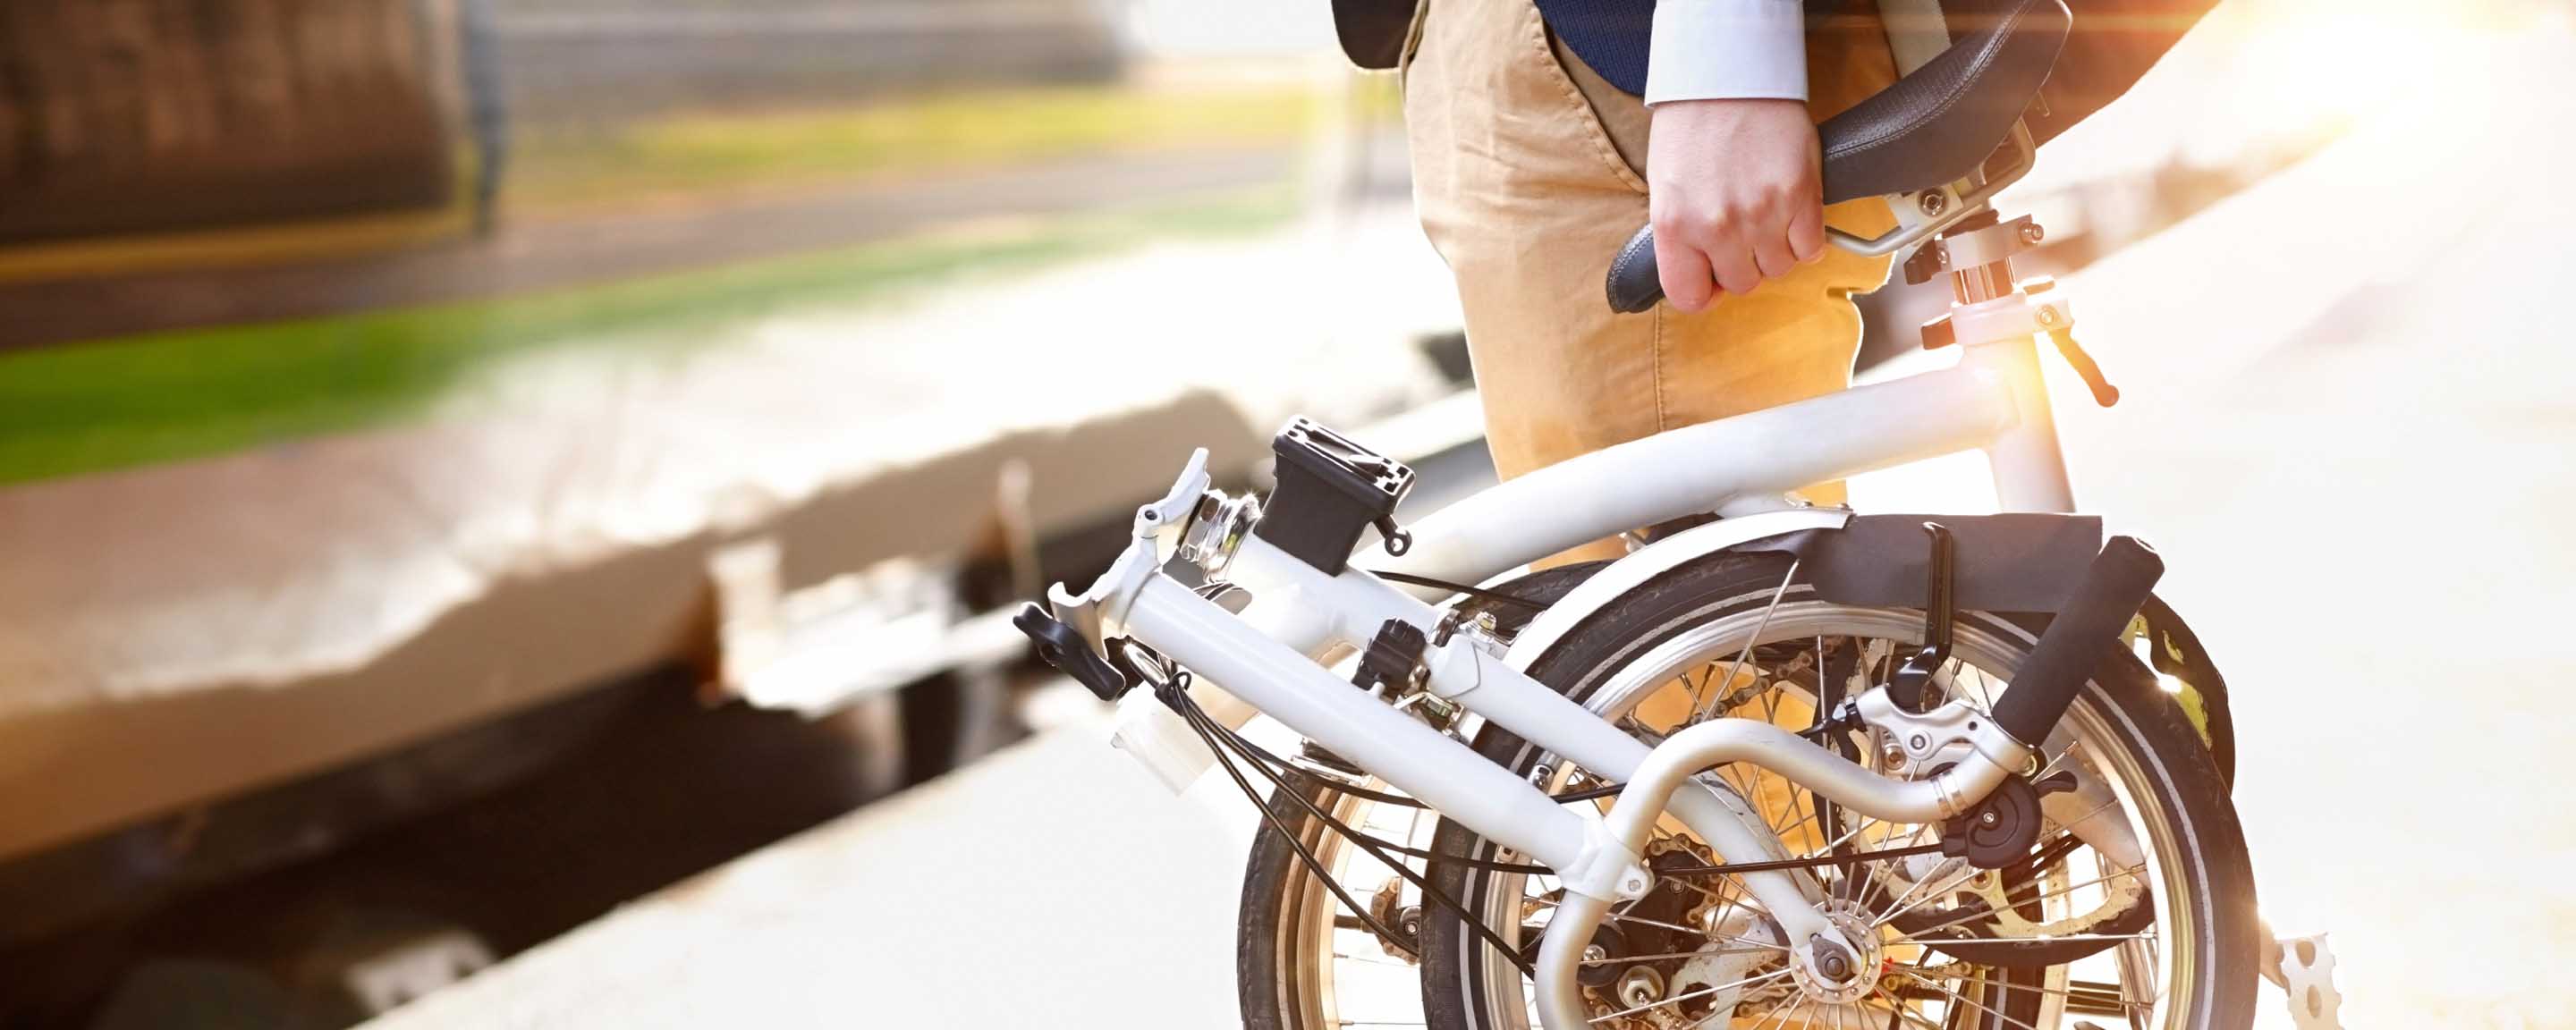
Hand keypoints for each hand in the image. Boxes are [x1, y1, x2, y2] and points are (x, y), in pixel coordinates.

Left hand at [1645, 98, 1825, 311]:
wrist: (1728, 75)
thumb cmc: (1692, 124)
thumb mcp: (1665, 185)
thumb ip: (1680, 235)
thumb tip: (1701, 271)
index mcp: (1674, 225)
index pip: (1689, 296)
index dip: (1704, 292)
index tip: (1712, 280)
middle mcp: (1717, 226)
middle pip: (1743, 283)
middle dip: (1743, 265)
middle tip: (1741, 235)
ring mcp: (1762, 213)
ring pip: (1779, 268)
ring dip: (1775, 250)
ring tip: (1766, 216)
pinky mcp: (1801, 196)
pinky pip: (1811, 248)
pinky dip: (1805, 239)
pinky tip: (1793, 215)